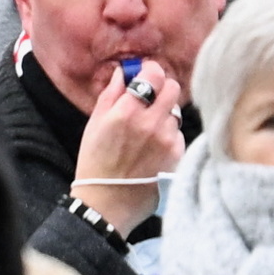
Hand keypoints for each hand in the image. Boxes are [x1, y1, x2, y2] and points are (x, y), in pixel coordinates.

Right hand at [72, 59, 186, 226]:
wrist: (107, 203)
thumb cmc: (96, 164)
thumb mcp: (94, 125)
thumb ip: (111, 94)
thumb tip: (123, 72)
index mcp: (126, 112)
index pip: (154, 75)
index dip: (151, 71)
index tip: (147, 74)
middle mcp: (150, 123)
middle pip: (173, 88)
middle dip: (162, 88)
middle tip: (152, 98)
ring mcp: (167, 140)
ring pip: (176, 112)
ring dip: (165, 115)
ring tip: (148, 131)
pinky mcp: (177, 155)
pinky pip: (179, 134)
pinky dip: (169, 136)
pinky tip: (154, 148)